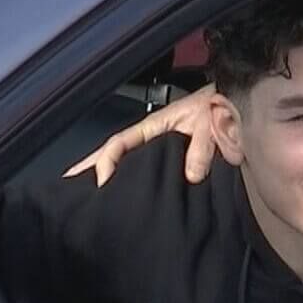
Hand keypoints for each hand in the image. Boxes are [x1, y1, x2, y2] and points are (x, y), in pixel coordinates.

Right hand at [66, 83, 218, 185]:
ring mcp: (159, 149)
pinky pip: (145, 174)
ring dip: (103, 175)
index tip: (102, 182)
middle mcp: (151, 138)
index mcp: (154, 126)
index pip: (119, 144)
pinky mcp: (171, 161)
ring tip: (84, 196)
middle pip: (112, 153)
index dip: (106, 161)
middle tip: (67, 188)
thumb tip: (191, 175)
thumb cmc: (220, 108)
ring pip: (124, 163)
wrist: (236, 106)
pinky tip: (119, 195)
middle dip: (88, 168)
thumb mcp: (211, 124)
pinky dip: (127, 182)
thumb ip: (202, 147)